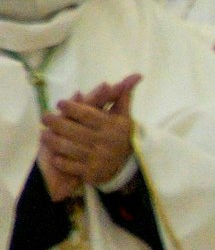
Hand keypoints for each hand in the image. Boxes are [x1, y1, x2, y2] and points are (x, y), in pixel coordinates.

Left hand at [40, 75, 139, 191]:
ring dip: (54, 140)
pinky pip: (70, 165)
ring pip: (69, 147)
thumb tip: (135, 76)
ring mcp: (98, 159)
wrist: (126, 171)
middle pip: (75, 130)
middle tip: (45, 116)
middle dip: (57, 123)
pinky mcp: (91, 173)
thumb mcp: (123, 119)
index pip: (89, 115)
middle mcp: (106, 142)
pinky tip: (54, 154)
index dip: (73, 108)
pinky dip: (60, 159)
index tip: (60, 103)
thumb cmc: (120, 139)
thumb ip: (121, 98)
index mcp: (114, 127)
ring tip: (44, 133)